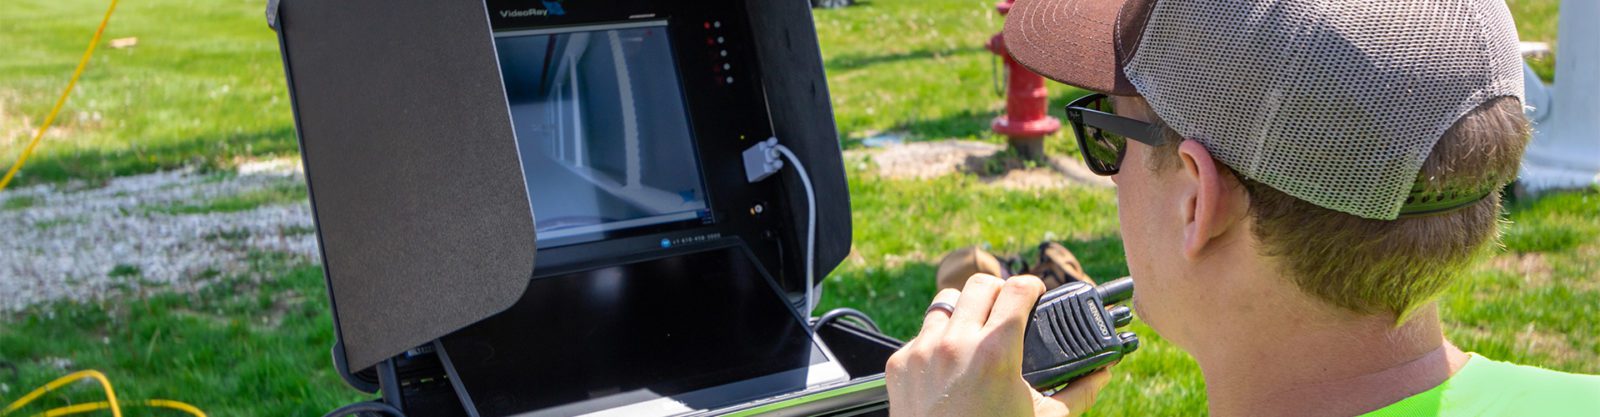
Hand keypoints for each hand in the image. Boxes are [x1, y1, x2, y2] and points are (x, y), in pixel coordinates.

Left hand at [886, 274, 1113, 416]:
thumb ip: (1078, 391)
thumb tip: (1101, 374)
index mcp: (995, 352)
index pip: (1018, 289)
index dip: (1033, 287)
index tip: (1035, 293)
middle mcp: (955, 344)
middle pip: (980, 284)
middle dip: (999, 292)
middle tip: (1009, 309)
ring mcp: (923, 351)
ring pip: (946, 303)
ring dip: (965, 311)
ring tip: (977, 332)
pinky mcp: (900, 364)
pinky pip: (921, 334)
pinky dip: (938, 341)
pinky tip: (950, 362)